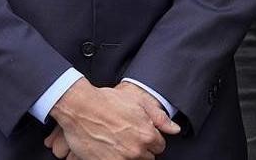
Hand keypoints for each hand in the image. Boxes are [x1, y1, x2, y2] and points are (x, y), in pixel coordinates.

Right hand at [47, 78, 176, 158]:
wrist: (80, 108)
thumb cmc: (108, 102)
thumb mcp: (139, 102)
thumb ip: (160, 118)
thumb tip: (175, 129)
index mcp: (147, 136)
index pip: (159, 146)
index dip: (151, 138)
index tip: (142, 133)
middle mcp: (136, 151)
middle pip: (148, 157)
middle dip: (142, 148)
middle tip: (129, 136)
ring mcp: (120, 159)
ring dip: (130, 154)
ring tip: (119, 141)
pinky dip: (115, 158)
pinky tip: (110, 148)